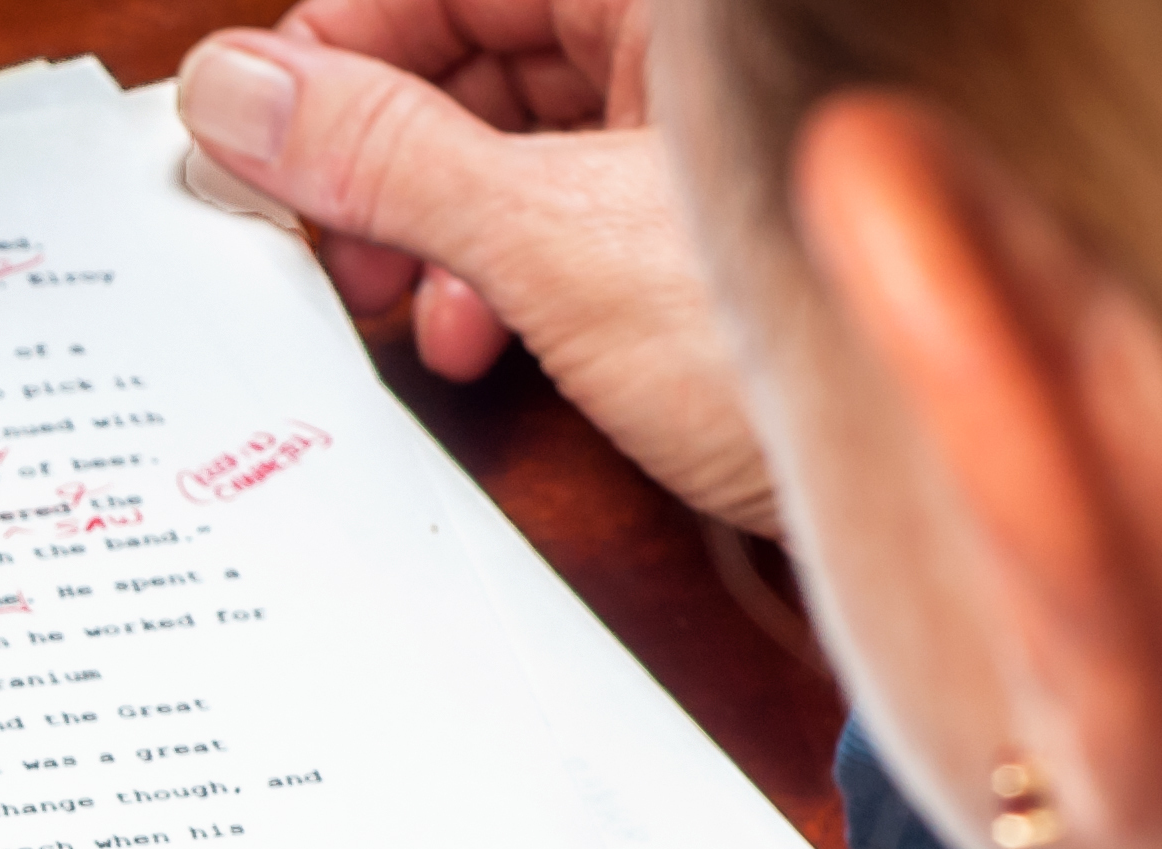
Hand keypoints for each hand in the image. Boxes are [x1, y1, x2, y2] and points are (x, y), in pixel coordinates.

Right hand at [175, 0, 780, 532]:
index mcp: (676, 4)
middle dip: (379, 154)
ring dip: (427, 231)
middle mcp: (691, 49)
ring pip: (503, 144)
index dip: (337, 46)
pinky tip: (478, 335)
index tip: (252, 127)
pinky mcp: (691, 233)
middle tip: (319, 232)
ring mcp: (693, 139)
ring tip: (406, 303)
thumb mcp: (548, 238)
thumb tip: (236, 93)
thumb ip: (381, 156)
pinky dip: (493, 276)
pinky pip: (552, 218)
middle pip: (472, 54)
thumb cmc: (800, 334)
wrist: (926, 487)